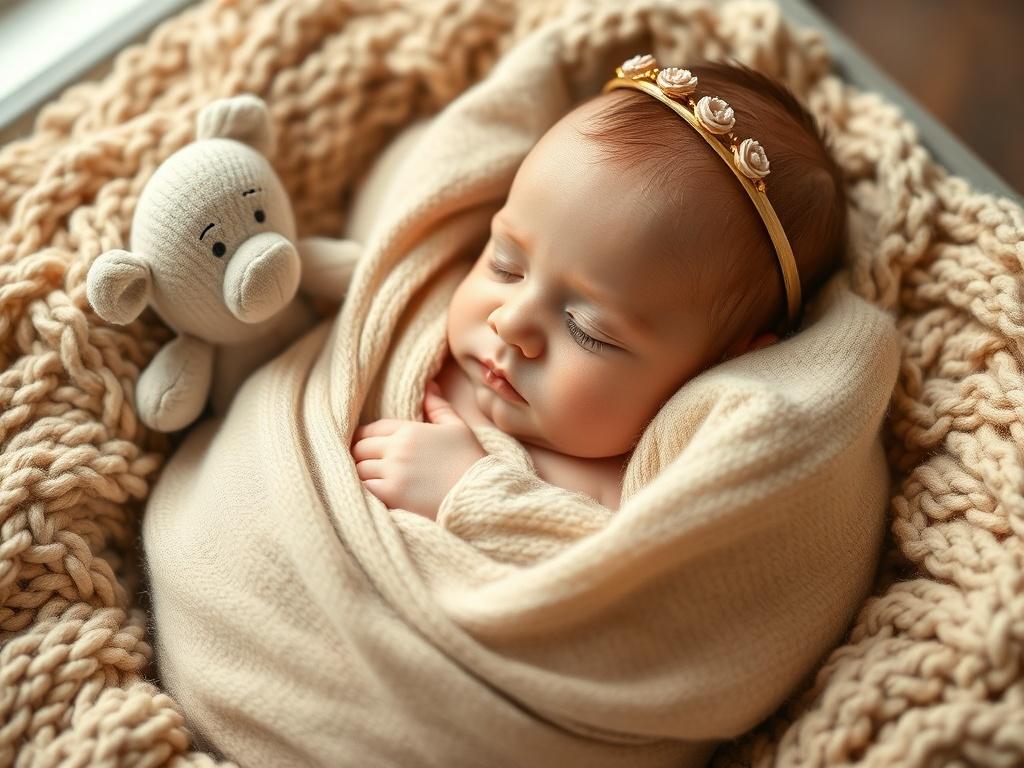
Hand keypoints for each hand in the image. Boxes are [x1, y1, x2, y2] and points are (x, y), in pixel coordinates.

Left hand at [351, 381, 486, 520]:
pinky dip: (365, 489)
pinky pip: (364, 487)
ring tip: (370, 479)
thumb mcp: (457, 427)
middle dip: (362, 455)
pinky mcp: (392, 494)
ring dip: (362, 473)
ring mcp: (393, 471)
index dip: (365, 437)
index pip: (372, 429)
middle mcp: (398, 448)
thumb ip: (438, 406)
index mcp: (410, 430)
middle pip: (360, 448)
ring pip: (359, 468)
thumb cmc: (470, 460)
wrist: (479, 493)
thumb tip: (429, 386)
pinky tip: (374, 493)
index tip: (366, 446)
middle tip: (367, 464)